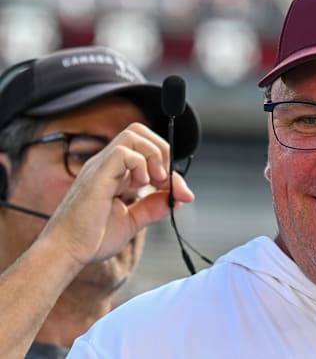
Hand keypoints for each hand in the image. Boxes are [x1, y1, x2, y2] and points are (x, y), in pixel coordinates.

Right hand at [40, 122, 194, 266]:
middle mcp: (106, 165)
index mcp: (114, 173)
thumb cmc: (91, 239)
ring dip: (154, 155)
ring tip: (156, 181)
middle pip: (139, 132)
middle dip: (163, 151)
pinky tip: (141, 185)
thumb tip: (179, 197)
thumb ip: (153, 207)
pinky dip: (141, 165)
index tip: (179, 191)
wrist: (66, 253)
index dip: (168, 165)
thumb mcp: (132, 221)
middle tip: (165, 180)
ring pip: (133, 135)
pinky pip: (123, 151)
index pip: (145, 150)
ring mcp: (100, 167)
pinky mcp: (96, 175)